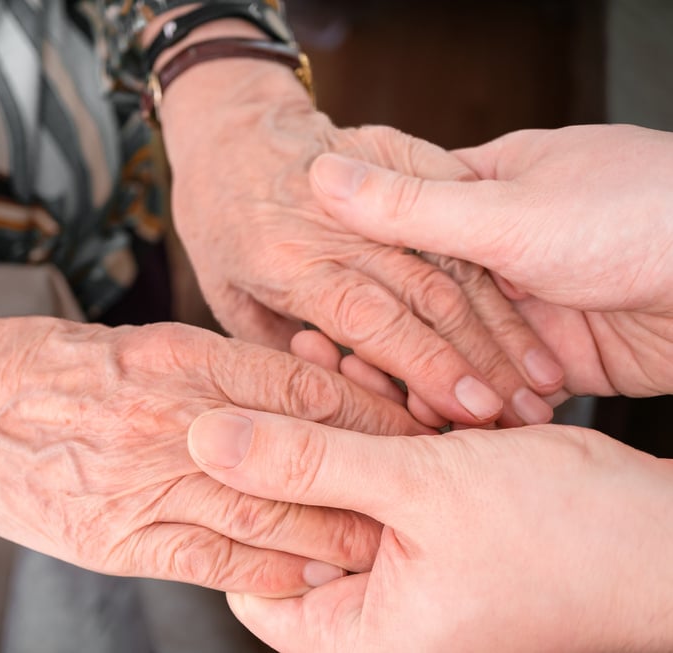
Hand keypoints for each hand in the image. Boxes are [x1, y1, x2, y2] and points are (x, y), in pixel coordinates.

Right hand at [0, 305, 427, 596]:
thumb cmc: (37, 365)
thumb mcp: (130, 341)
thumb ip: (207, 366)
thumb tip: (287, 391)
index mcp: (175, 354)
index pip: (301, 386)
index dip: (368, 409)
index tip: (411, 423)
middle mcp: (166, 416)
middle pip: (299, 451)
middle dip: (369, 473)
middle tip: (419, 489)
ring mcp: (139, 482)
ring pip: (264, 513)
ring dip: (331, 533)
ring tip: (379, 543)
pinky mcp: (112, 539)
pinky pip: (206, 561)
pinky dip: (262, 574)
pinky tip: (305, 581)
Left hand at [159, 61, 561, 426]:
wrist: (230, 131)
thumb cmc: (222, 225)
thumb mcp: (227, 296)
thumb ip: (280, 352)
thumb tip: (340, 410)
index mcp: (290, 261)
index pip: (370, 319)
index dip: (426, 365)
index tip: (473, 409)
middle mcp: (339, 225)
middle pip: (427, 294)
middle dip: (484, 359)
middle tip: (525, 415)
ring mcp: (376, 185)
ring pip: (456, 258)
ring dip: (504, 324)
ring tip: (542, 380)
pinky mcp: (403, 155)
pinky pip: (462, 213)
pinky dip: (498, 266)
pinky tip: (533, 315)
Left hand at [187, 409, 672, 651]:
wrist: (669, 535)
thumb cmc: (565, 533)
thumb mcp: (419, 487)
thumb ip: (306, 463)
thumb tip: (204, 443)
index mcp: (364, 635)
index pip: (254, 582)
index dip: (230, 507)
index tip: (214, 436)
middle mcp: (384, 616)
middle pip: (296, 527)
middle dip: (286, 451)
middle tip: (264, 381)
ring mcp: (414, 575)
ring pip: (342, 493)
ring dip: (332, 427)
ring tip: (314, 352)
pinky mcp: (440, 535)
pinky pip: (386, 481)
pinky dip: (376, 430)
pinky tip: (362, 366)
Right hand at [309, 124, 672, 396]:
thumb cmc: (638, 212)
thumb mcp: (507, 210)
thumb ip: (411, 206)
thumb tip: (318, 172)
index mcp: (478, 194)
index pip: (394, 237)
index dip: (355, 281)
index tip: (316, 325)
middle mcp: (497, 252)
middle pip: (420, 306)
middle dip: (389, 350)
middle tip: (348, 389)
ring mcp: (529, 308)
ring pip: (456, 354)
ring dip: (431, 387)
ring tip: (392, 423)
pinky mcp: (558, 359)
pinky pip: (500, 388)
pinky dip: (477, 412)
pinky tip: (446, 437)